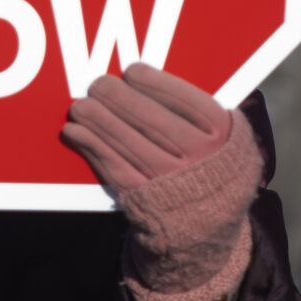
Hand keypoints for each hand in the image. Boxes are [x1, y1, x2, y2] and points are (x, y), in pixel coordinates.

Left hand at [63, 65, 259, 300]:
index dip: (158, 85)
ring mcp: (172, 185)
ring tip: (80, 107)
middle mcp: (201, 163)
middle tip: (98, 84)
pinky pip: (115, 170)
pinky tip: (75, 133)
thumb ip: (200, 111)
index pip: (191, 104)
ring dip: (99, 122)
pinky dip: (92, 148)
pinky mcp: (145, 203)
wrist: (205, 230)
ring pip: (131, 146)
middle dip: (121, 100)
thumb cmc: (207, 168)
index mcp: (225, 138)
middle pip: (156, 124)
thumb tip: (155, 77)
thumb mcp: (223, 140)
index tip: (132, 70)